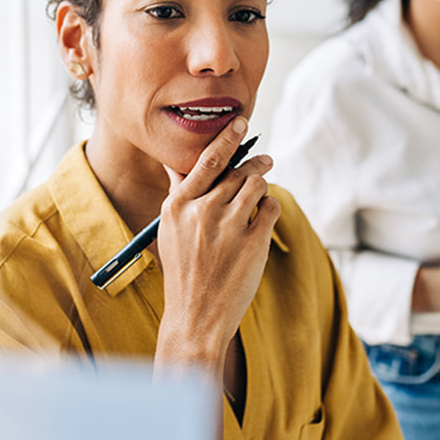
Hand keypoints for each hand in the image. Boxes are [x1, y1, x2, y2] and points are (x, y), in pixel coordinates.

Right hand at [154, 117, 280, 364]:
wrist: (195, 316)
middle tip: (265, 159)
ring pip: (256, 185)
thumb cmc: (183, 272)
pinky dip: (269, 207)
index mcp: (178, 205)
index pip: (207, 159)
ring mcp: (228, 227)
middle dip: (255, 162)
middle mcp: (202, 211)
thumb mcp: (170, 230)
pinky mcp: (253, 243)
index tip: (240, 122)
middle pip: (237, 171)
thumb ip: (178, 195)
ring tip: (264, 185)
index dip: (227, 137)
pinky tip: (263, 214)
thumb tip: (176, 164)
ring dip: (263, 182)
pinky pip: (269, 208)